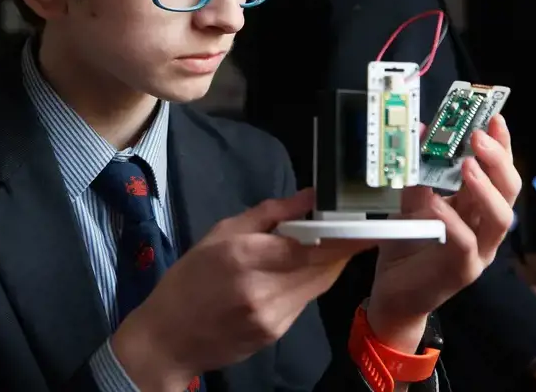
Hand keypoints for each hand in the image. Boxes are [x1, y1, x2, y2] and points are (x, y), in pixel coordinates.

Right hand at [112, 188, 371, 390]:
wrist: (169, 339)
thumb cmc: (189, 279)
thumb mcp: (221, 233)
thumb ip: (270, 214)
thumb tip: (310, 196)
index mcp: (246, 257)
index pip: (312, 246)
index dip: (345, 236)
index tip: (366, 221)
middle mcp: (265, 290)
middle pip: (324, 267)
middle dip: (340, 247)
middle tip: (349, 226)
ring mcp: (274, 317)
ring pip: (319, 285)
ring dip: (326, 264)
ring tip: (323, 244)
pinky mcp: (278, 334)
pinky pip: (305, 301)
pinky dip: (308, 283)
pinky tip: (295, 273)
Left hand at [367, 115, 521, 349]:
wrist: (394, 292)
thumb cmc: (407, 246)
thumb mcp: (409, 203)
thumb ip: (418, 175)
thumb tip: (420, 136)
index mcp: (477, 207)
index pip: (499, 171)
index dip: (502, 145)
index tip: (494, 118)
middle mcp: (484, 227)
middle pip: (509, 190)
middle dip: (498, 159)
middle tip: (479, 136)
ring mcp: (479, 251)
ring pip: (500, 217)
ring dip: (485, 187)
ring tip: (468, 165)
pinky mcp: (463, 271)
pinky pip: (466, 243)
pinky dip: (453, 220)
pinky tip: (437, 204)